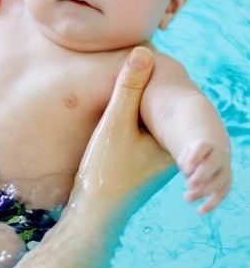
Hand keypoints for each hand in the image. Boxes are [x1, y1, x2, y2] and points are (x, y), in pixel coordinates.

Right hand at [71, 47, 175, 210]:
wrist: (94, 215)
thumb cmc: (106, 172)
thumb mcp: (115, 124)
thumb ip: (128, 88)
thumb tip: (144, 52)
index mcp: (173, 142)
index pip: (170, 100)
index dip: (157, 79)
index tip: (148, 59)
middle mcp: (170, 153)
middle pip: (160, 112)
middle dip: (148, 93)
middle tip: (134, 68)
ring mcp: (155, 162)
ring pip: (149, 125)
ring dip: (138, 109)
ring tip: (122, 88)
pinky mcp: (140, 168)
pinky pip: (140, 136)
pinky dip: (131, 124)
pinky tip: (114, 117)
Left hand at [178, 141, 231, 214]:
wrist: (211, 155)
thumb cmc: (193, 157)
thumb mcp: (185, 155)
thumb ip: (185, 162)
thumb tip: (190, 174)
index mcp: (206, 146)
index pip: (202, 148)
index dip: (194, 158)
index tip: (185, 169)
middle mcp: (219, 156)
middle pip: (212, 166)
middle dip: (200, 176)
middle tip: (188, 185)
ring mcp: (225, 170)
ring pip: (218, 182)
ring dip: (202, 192)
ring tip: (186, 198)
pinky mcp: (226, 183)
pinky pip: (222, 193)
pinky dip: (211, 203)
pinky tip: (200, 211)